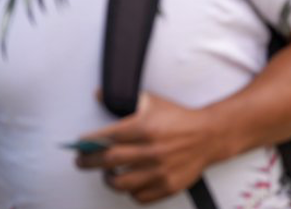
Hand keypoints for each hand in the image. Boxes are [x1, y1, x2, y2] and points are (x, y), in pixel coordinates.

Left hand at [76, 93, 220, 204]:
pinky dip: (131, 190)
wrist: (210, 135)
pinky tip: (131, 181)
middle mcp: (152, 150)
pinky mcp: (168, 185)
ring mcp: (160, 170)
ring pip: (119, 183)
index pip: (104, 138)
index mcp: (146, 127)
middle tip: (82, 161)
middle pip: (106, 161)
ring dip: (108, 179)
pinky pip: (139, 196)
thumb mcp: (153, 102)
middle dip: (87, 162)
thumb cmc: (179, 119)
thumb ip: (125, 99)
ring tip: (108, 173)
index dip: (86, 143)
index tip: (80, 144)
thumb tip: (99, 94)